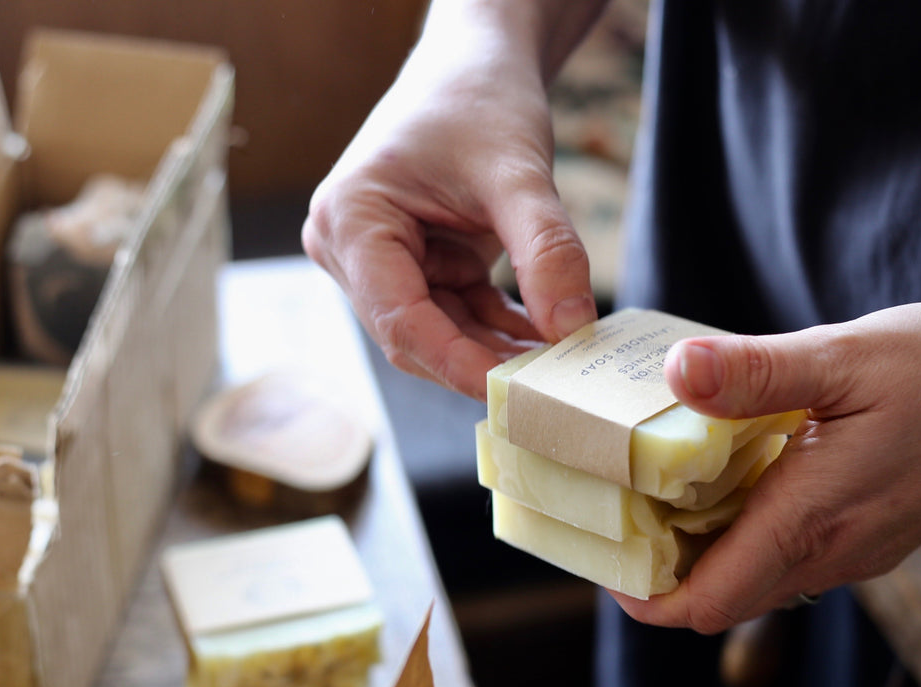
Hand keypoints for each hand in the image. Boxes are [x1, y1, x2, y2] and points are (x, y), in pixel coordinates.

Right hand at [302, 24, 597, 399]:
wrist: (476, 62)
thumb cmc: (479, 99)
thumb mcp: (519, 172)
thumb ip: (546, 250)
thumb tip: (571, 329)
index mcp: (349, 222)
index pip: (401, 320)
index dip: (459, 363)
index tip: (519, 390)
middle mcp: (349, 250)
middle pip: (415, 335)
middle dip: (483, 360)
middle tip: (553, 384)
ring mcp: (380, 262)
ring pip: (440, 332)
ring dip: (498, 348)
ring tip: (562, 360)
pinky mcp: (416, 266)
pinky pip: (457, 315)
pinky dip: (501, 327)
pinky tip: (549, 335)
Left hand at [612, 301, 920, 632]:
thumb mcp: (846, 357)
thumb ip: (755, 373)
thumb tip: (675, 371)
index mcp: (809, 521)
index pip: (701, 602)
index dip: (639, 594)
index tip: (599, 552)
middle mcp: (828, 555)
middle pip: (718, 597)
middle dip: (658, 568)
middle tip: (618, 504)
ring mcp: (853, 552)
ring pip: (754, 577)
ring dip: (702, 547)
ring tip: (661, 481)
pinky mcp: (870, 535)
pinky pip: (789, 553)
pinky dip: (745, 528)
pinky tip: (733, 468)